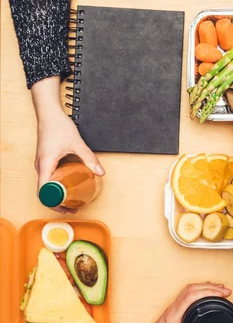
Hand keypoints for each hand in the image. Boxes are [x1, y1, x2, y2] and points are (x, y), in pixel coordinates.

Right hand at [32, 77, 104, 212]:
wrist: (49, 113)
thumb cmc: (58, 126)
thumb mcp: (77, 143)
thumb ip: (89, 158)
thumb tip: (101, 172)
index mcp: (45, 165)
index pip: (44, 192)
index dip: (54, 203)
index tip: (66, 208)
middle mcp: (40, 166)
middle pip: (44, 192)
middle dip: (57, 203)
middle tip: (72, 208)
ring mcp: (41, 164)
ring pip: (45, 185)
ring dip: (56, 195)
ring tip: (71, 200)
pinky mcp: (44, 161)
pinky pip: (47, 178)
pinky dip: (55, 186)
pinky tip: (66, 186)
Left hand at [99, 283, 231, 322]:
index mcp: (174, 317)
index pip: (192, 296)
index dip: (209, 291)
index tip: (222, 293)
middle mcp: (172, 309)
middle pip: (192, 288)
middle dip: (211, 287)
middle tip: (227, 292)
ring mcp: (172, 308)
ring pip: (189, 289)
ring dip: (205, 287)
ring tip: (220, 290)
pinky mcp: (172, 311)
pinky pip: (186, 294)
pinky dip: (199, 291)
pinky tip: (206, 295)